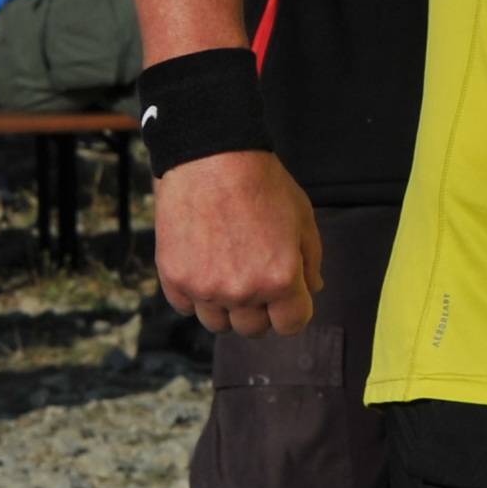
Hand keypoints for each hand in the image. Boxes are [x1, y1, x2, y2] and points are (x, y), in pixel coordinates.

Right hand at [154, 150, 321, 334]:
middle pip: (253, 329)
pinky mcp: (174, 278)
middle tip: (256, 279)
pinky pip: (186, 306)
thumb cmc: (262, 183)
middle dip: (260, 310)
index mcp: (280, 280)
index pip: (291, 325)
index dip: (292, 311)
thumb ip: (311, 260)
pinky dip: (195, 294)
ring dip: (226, 306)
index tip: (287, 297)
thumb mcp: (303, 218)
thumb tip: (312, 288)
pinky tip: (203, 265)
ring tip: (227, 272)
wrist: (211, 158)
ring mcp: (204, 288)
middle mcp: (242, 292)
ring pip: (217, 323)